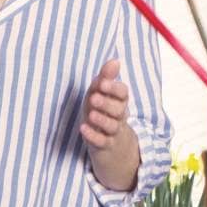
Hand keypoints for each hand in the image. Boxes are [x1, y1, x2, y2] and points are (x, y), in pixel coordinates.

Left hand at [81, 59, 138, 190]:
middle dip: (107, 103)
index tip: (103, 83)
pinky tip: (83, 129)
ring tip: (90, 114)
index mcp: (119, 102)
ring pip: (113, 126)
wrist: (111, 145)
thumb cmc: (103, 112)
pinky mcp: (105, 146)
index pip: (123, 94)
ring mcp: (113, 132)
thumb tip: (115, 60)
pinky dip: (93, 136)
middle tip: (94, 98)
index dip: (114, 88)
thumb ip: (106, 77)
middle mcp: (119, 117)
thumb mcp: (101, 94)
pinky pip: (102, 142)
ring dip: (102, 120)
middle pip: (119, 109)